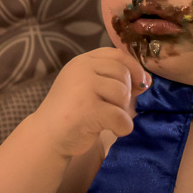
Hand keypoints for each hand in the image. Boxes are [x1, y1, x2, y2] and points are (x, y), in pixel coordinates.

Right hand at [36, 48, 151, 157]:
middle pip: (123, 74)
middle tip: (114, 108)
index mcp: (82, 62)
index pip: (117, 55)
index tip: (141, 83)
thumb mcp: (89, 87)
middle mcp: (81, 70)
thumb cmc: (72, 113)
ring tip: (108, 118)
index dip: (134, 68)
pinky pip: (121, 117)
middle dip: (126, 94)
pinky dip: (122, 127)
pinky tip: (112, 130)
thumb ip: (113, 79)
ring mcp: (83, 88)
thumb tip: (146, 80)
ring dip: (122, 110)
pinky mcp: (87, 110)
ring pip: (122, 94)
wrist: (46, 136)